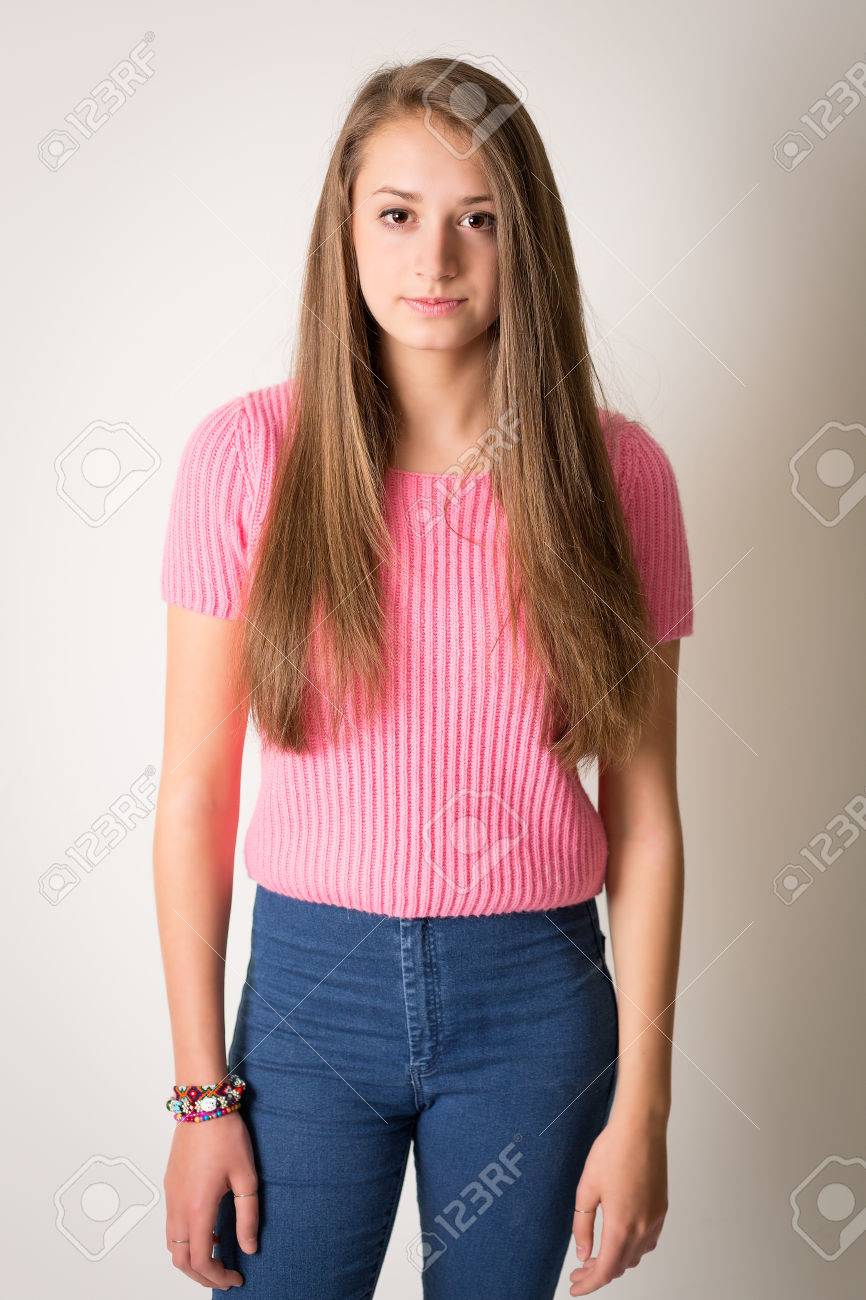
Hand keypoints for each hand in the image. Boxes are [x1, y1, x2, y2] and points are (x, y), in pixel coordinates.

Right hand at [164, 1111, 258, 1289]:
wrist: (203, 1105)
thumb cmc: (226, 1137)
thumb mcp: (246, 1177)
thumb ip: (248, 1217)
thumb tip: (250, 1247)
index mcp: (198, 1208)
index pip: (202, 1260)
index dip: (218, 1276)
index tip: (236, 1278)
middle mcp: (179, 1207)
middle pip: (182, 1260)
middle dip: (202, 1275)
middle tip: (225, 1276)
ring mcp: (171, 1197)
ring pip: (172, 1245)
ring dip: (192, 1258)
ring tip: (218, 1255)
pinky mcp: (169, 1187)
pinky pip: (171, 1226)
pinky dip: (185, 1240)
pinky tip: (208, 1228)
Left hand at [568, 1109, 667, 1293]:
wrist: (641, 1128)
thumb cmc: (613, 1150)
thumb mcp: (586, 1188)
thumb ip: (582, 1224)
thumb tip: (583, 1252)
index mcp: (622, 1225)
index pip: (605, 1270)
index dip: (589, 1283)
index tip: (575, 1286)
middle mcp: (642, 1227)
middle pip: (621, 1266)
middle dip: (599, 1273)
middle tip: (580, 1271)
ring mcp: (655, 1219)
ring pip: (636, 1256)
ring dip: (617, 1262)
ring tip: (596, 1256)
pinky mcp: (661, 1208)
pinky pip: (647, 1241)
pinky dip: (632, 1248)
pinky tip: (620, 1239)